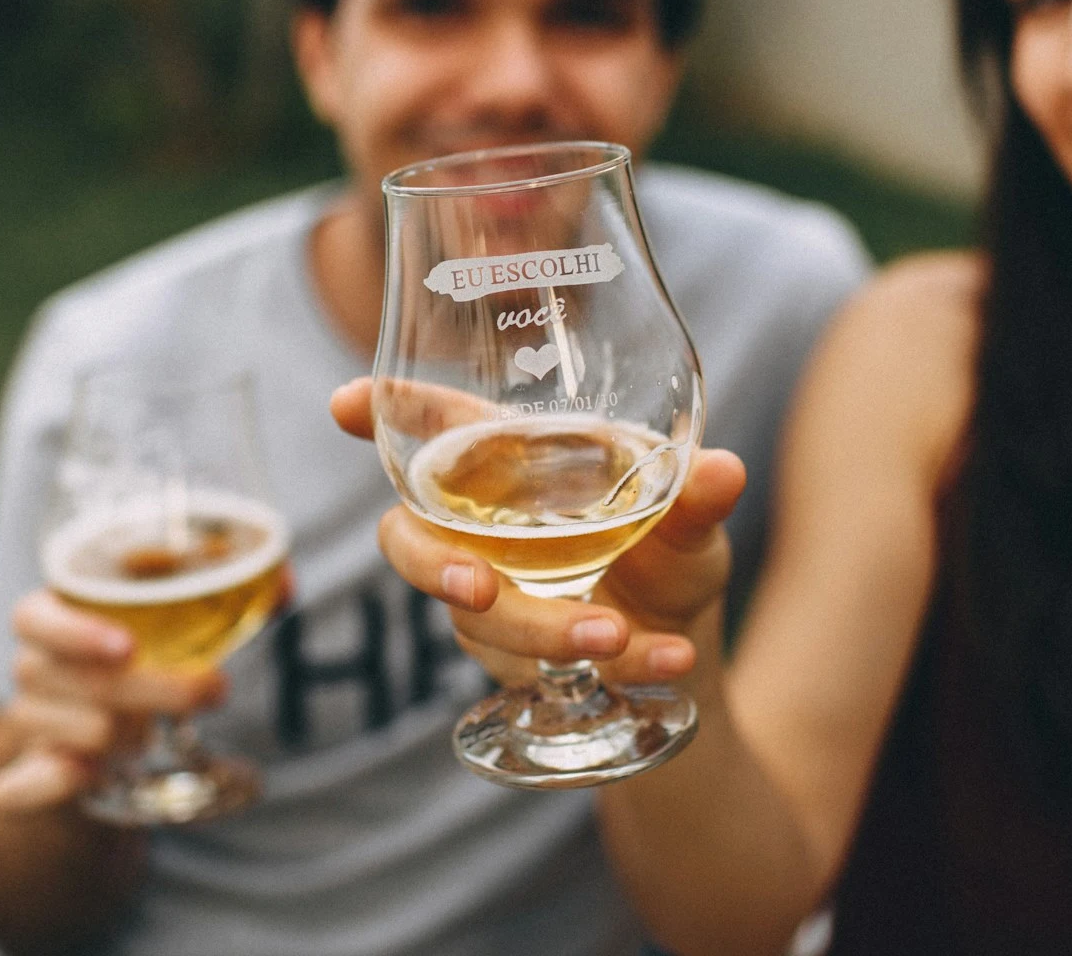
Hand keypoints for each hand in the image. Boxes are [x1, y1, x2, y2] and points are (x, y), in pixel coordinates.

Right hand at [0, 589, 225, 811]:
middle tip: (211, 690)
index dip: (75, 631)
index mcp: (52, 618)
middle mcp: (33, 668)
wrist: (107, 738)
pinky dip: (54, 782)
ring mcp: (29, 724)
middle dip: (154, 689)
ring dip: (131, 734)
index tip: (128, 646)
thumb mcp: (175, 625)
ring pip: (79, 731)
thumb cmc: (144, 662)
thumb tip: (285, 583)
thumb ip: (231, 595)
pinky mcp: (30, 776)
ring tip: (154, 730)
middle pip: (76, 679)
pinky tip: (91, 775)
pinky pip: (19, 787)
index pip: (32, 617)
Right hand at [330, 378, 745, 682]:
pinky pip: (528, 669)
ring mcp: (487, 597)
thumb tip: (725, 469)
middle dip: (434, 566)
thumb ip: (697, 501)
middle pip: (410, 540)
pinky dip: (601, 666)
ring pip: (476, 619)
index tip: (346, 401)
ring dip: (547, 629)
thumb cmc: (671, 558)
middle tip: (479, 591)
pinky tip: (665, 663)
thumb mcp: (693, 528)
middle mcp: (482, 527)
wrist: (685, 658)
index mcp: (515, 464)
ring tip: (622, 634)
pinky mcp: (510, 659)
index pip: (436, 424)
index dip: (385, 409)